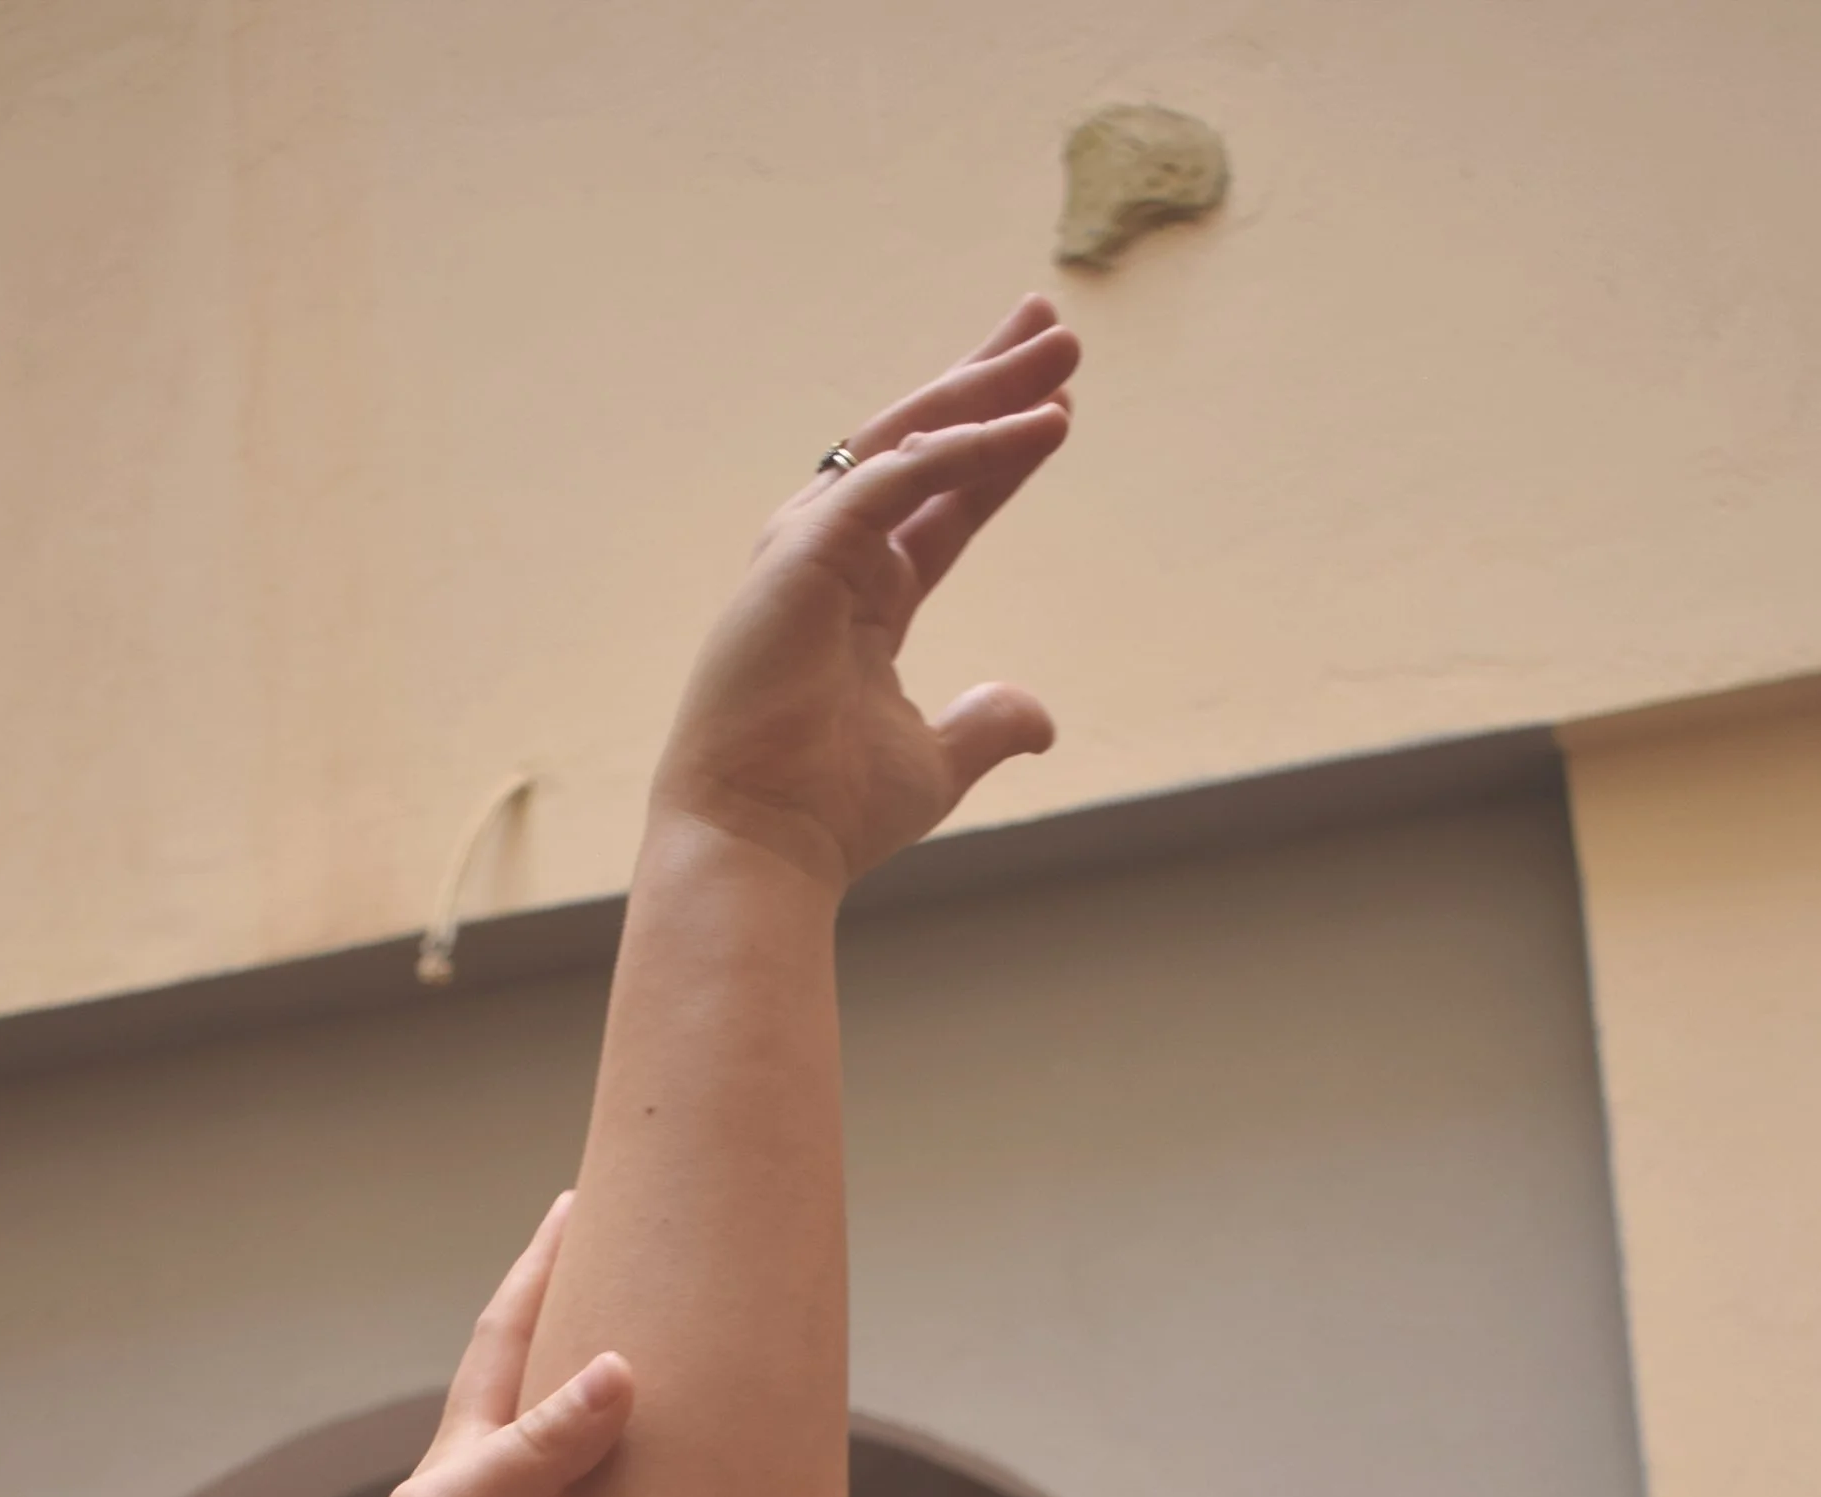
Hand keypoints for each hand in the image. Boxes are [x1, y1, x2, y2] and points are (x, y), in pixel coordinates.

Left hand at [301, 1199, 631, 1496]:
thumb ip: (530, 1454)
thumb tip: (619, 1371)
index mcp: (466, 1464)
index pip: (511, 1336)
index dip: (548, 1264)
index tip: (590, 1198)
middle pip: (557, 1393)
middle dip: (604, 1329)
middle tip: (661, 1274)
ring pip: (594, 1481)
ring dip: (639, 1434)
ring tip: (702, 1393)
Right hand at [650, 298, 1077, 892]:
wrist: (760, 845)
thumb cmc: (826, 813)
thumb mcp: (936, 762)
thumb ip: (985, 724)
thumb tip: (1040, 717)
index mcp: (859, 599)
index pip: (942, 504)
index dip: (1000, 455)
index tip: (1058, 410)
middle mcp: (830, 557)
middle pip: (924, 445)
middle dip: (989, 382)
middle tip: (1056, 328)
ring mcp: (809, 548)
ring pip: (910, 441)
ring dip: (986, 389)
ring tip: (1060, 345)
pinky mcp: (802, 553)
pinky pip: (897, 477)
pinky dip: (967, 448)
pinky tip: (1035, 425)